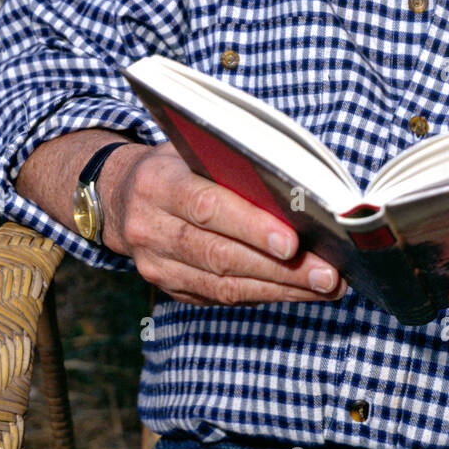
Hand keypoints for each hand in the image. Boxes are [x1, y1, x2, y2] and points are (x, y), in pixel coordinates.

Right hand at [99, 141, 346, 306]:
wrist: (121, 194)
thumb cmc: (178, 164)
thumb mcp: (196, 150)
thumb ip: (234, 167)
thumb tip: (297, 194)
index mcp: (157, 183)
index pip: (207, 206)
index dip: (251, 226)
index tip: (293, 241)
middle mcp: (150, 227)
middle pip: (220, 254)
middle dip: (279, 269)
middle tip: (327, 274)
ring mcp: (156, 264)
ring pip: (223, 284)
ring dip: (280, 288)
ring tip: (324, 286)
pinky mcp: (169, 287)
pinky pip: (220, 298)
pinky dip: (263, 295)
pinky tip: (297, 291)